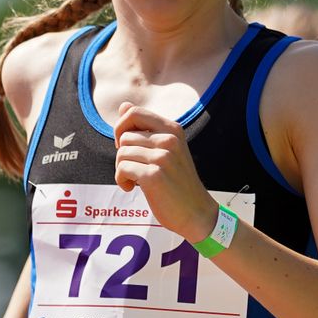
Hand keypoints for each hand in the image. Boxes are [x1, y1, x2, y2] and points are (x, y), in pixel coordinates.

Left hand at [111, 102, 215, 242]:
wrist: (196, 212)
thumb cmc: (177, 181)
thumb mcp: (166, 149)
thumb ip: (144, 128)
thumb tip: (123, 105)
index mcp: (172, 129)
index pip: (133, 112)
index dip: (121, 128)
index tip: (127, 145)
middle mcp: (169, 140)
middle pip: (124, 136)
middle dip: (122, 153)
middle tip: (133, 168)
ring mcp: (162, 157)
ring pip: (121, 153)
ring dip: (121, 169)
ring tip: (134, 179)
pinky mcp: (154, 176)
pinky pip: (122, 169)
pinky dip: (122, 180)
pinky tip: (132, 188)